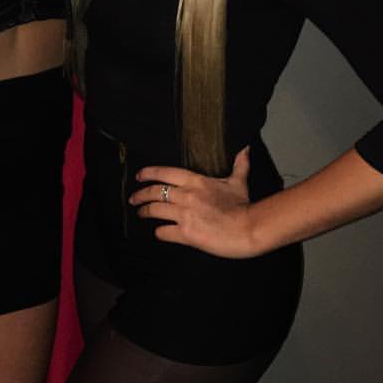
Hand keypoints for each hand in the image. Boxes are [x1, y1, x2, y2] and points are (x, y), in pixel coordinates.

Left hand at [129, 148, 258, 257]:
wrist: (249, 228)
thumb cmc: (244, 206)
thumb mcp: (239, 182)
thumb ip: (239, 165)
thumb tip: (245, 149)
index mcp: (196, 181)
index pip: (165, 172)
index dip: (148, 173)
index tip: (139, 176)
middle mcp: (187, 195)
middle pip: (154, 191)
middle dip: (140, 195)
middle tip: (134, 198)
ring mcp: (184, 214)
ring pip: (154, 210)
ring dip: (144, 212)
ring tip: (140, 213)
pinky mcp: (186, 233)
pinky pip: (163, 232)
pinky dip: (159, 232)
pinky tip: (159, 232)